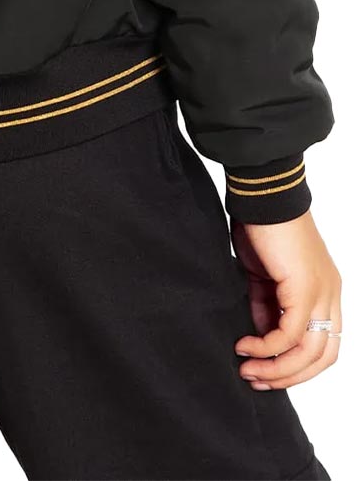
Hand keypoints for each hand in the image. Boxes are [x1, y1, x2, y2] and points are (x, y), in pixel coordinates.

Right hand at [231, 211, 341, 390]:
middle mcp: (331, 294)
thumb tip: (262, 336)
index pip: (323, 344)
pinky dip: (267, 347)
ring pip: (310, 352)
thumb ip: (267, 305)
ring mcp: (322, 292)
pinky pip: (289, 333)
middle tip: (257, 380)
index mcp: (325, 289)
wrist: (262, 195)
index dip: (296, 365)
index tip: (264, 370)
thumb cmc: (261, 226)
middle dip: (289, 376)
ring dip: (277, 368)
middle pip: (323, 357)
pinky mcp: (305, 288)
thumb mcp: (264, 275)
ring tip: (248, 370)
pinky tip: (245, 345)